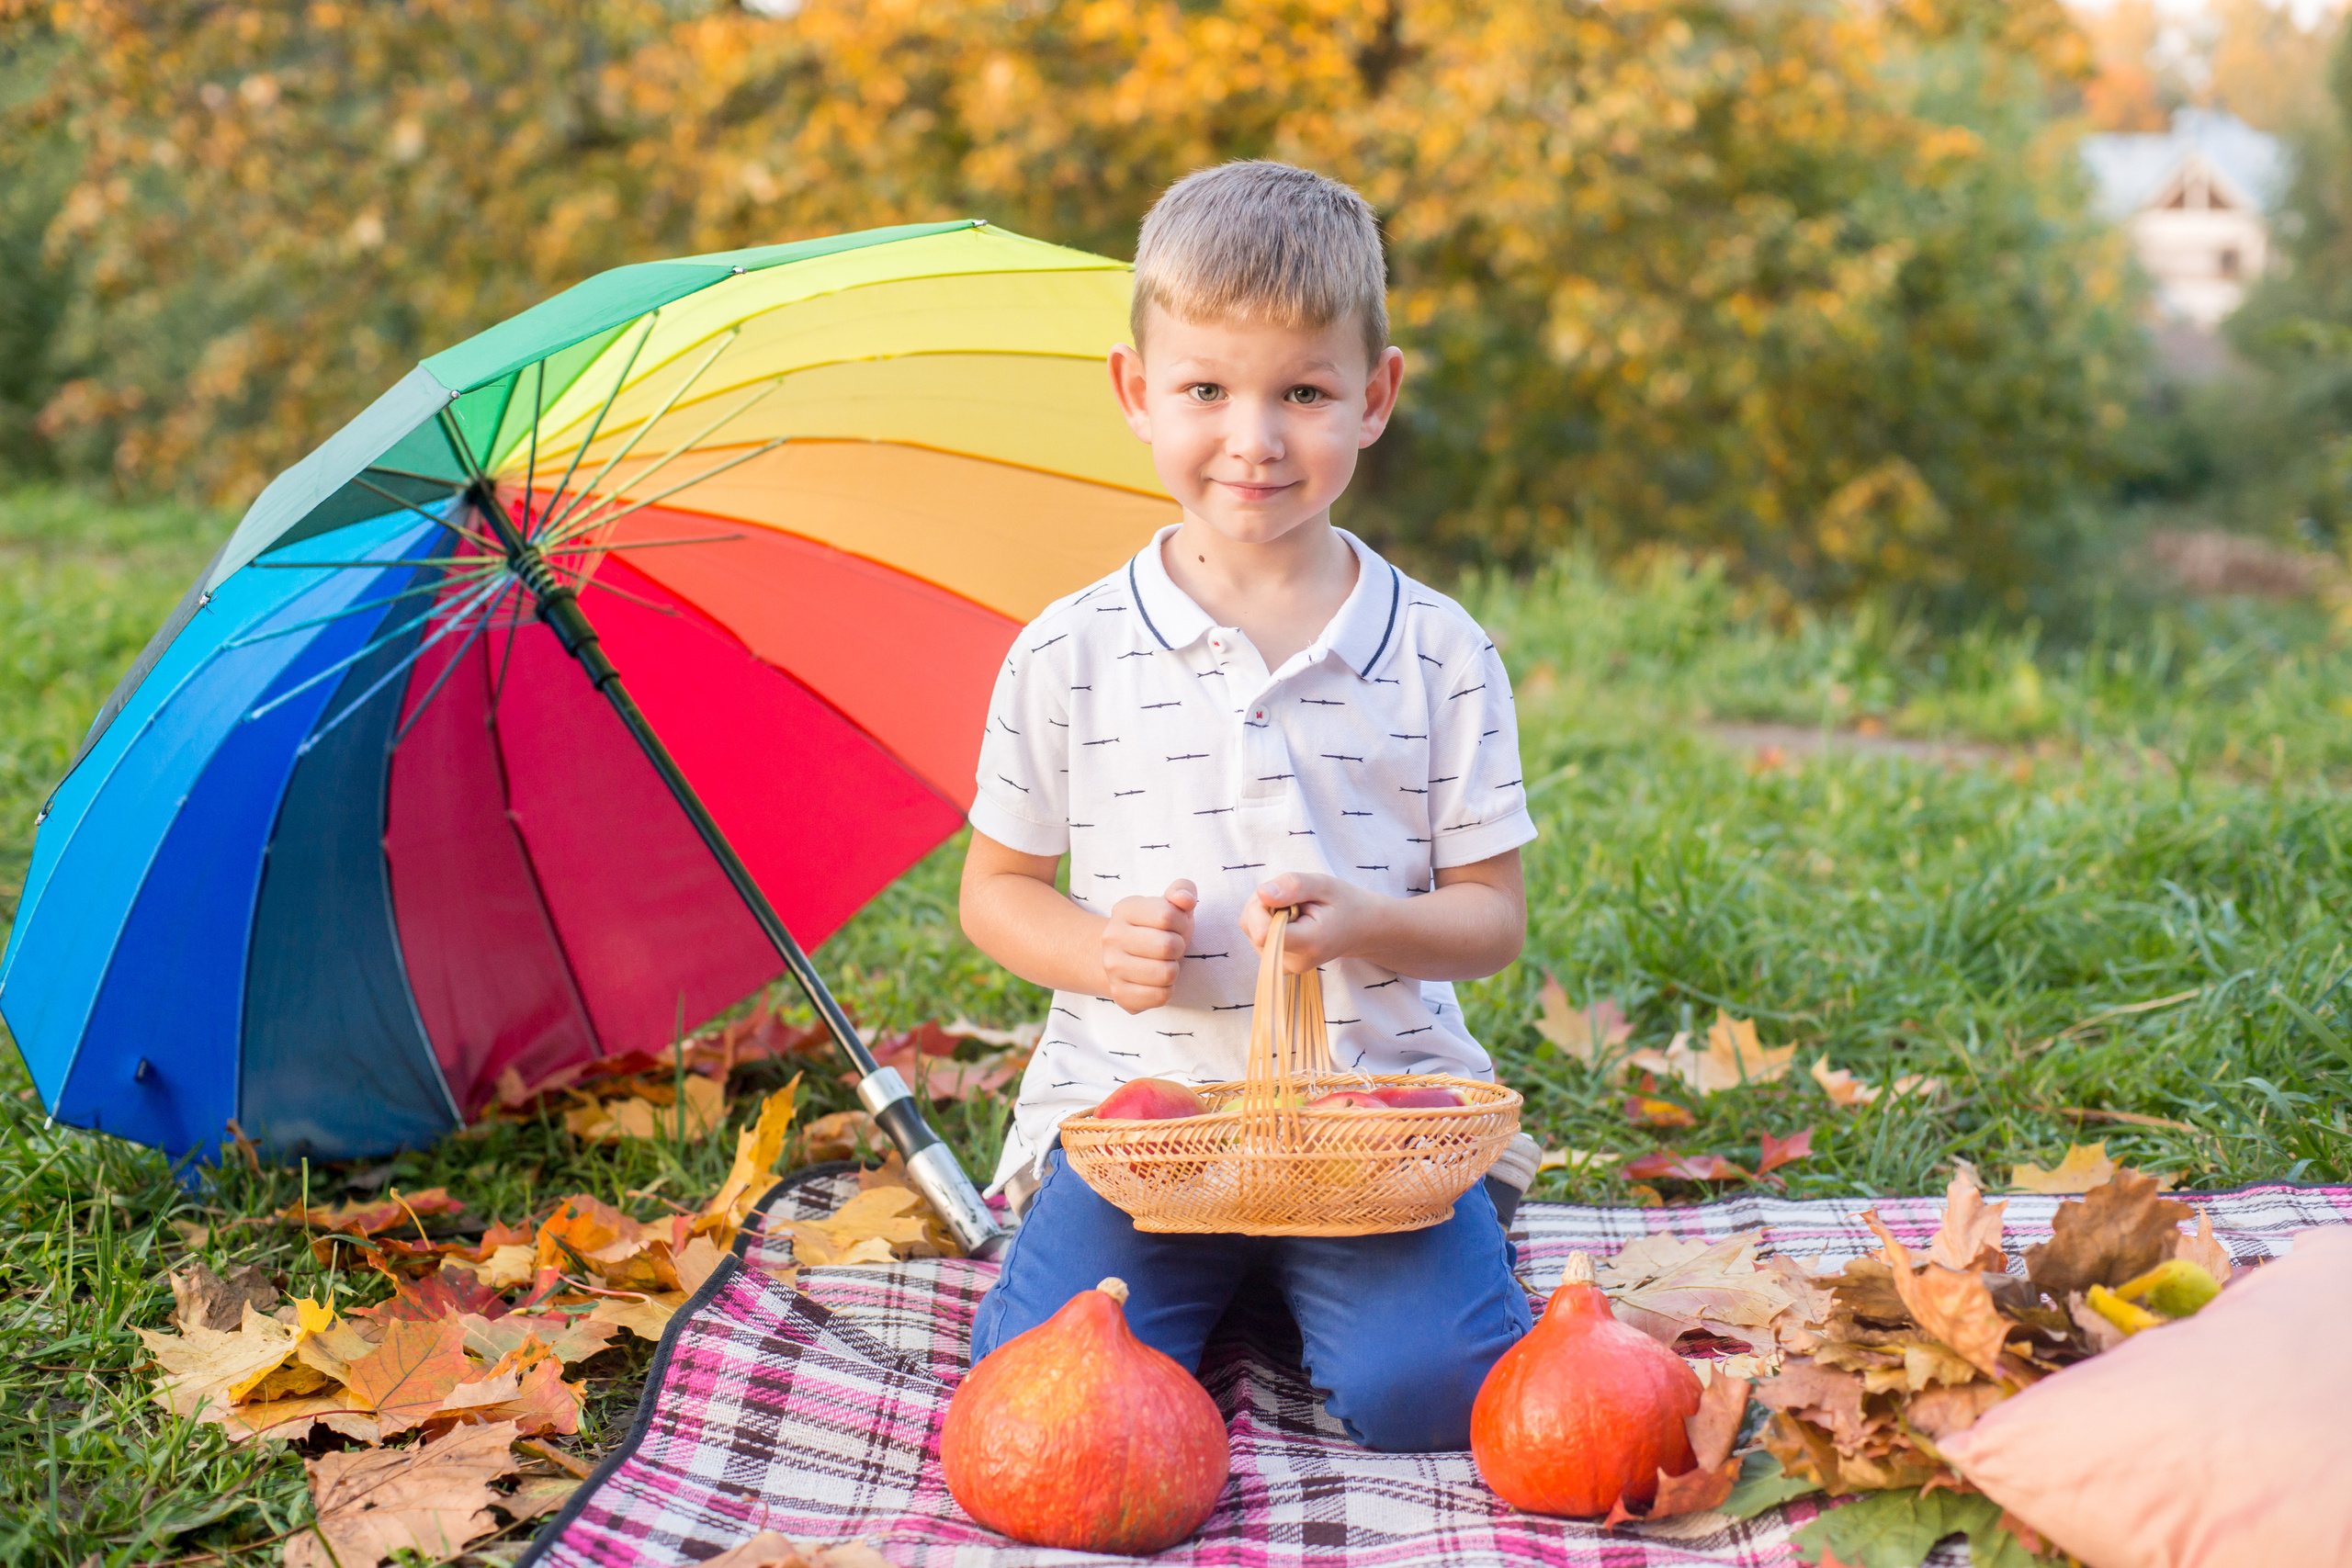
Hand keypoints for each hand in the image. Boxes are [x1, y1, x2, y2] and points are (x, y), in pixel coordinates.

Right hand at [1101, 880, 1197, 1012]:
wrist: (1126, 957)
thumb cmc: (1158, 928)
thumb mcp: (1171, 904)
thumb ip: (1183, 891)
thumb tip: (1184, 899)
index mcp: (1124, 909)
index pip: (1167, 915)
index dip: (1181, 923)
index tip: (1173, 926)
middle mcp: (1111, 937)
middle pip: (1167, 946)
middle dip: (1178, 947)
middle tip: (1169, 948)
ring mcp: (1112, 968)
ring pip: (1166, 974)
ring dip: (1174, 970)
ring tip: (1163, 963)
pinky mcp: (1119, 994)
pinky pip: (1160, 996)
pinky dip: (1167, 990)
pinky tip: (1156, 981)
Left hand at [1242, 872, 1384, 972]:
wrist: (1359, 929)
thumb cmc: (1344, 904)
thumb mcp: (1324, 885)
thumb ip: (1294, 886)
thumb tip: (1262, 893)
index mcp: (1308, 945)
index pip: (1262, 932)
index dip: (1263, 905)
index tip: (1285, 895)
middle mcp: (1292, 962)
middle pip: (1251, 927)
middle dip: (1263, 903)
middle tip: (1294, 899)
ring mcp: (1283, 966)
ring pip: (1250, 928)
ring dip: (1265, 910)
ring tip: (1294, 908)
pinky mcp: (1276, 963)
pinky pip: (1255, 934)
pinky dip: (1266, 920)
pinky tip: (1289, 918)